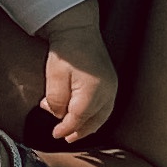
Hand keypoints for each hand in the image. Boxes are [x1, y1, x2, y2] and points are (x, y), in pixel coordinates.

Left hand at [35, 2, 116, 142]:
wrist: (78, 29)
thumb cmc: (66, 50)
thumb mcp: (54, 76)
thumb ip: (55, 100)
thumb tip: (58, 115)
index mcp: (93, 90)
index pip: (79, 118)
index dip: (66, 128)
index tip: (55, 134)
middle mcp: (107, 91)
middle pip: (94, 121)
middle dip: (79, 131)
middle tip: (65, 138)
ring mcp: (112, 87)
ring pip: (102, 116)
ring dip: (88, 126)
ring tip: (75, 132)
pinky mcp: (112, 83)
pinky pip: (106, 107)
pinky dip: (95, 116)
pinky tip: (85, 117)